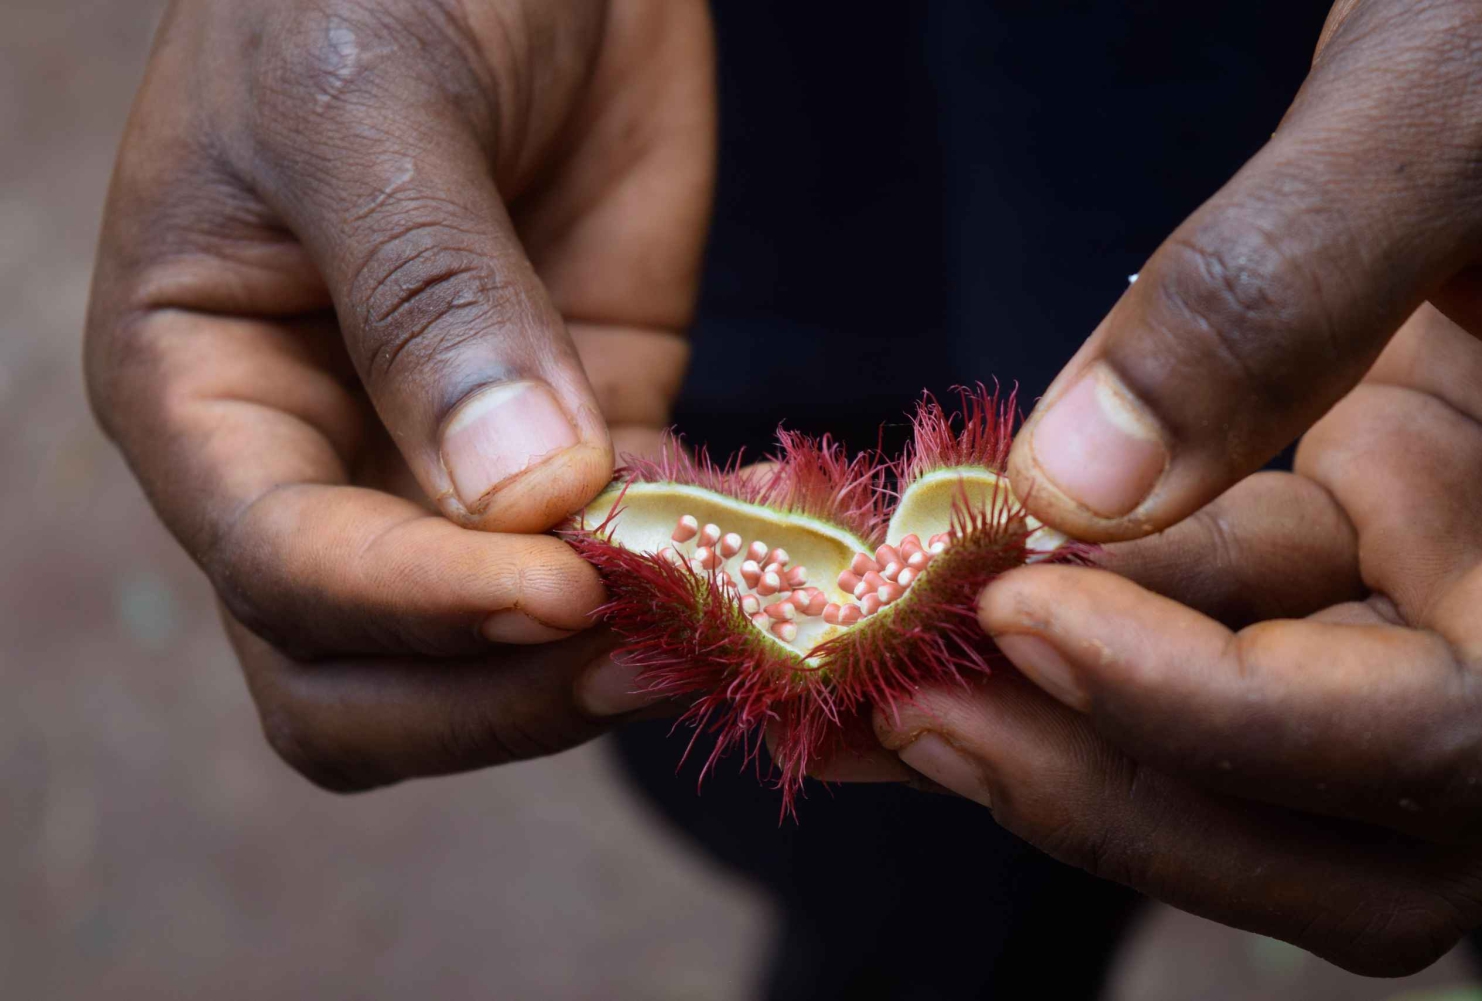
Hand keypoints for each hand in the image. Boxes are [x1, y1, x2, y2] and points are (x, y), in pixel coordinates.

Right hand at [85, 0, 711, 788]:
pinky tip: (761, 561)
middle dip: (490, 692)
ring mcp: (454, 463)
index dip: (414, 608)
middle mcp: (318, 459)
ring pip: (490, 656)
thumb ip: (430, 301)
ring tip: (716, 622)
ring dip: (597, 661)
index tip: (556, 589)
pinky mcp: (584, 436)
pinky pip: (621, 560)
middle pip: (360, 678)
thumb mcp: (369, 105)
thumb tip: (519, 501)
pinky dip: (687, 583)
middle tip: (637, 656)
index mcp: (206, 392)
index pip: (283, 572)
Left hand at [877, 0, 1481, 974]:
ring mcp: (1429, 586)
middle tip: (905, 716)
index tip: (1030, 621)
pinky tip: (933, 597)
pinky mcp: (1346, 538)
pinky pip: (1205, 623)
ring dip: (1053, 722)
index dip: (1221, 715)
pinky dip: (1073, 622)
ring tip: (872, 677)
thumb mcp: (1448, 111)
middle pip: (1333, 820)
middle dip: (1106, 777)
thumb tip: (1076, 482)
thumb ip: (1284, 287)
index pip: (1440, 737)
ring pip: (1245, 744)